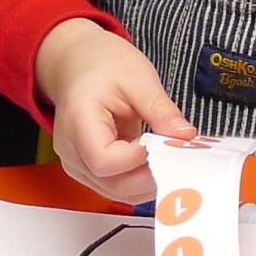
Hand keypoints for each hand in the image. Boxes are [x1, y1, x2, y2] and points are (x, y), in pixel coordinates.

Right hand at [35, 16, 195, 201]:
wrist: (77, 63)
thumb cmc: (101, 64)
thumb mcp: (138, 77)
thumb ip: (161, 110)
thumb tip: (185, 135)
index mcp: (78, 121)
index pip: (104, 160)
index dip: (139, 159)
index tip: (165, 143)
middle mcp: (71, 149)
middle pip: (112, 183)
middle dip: (151, 175)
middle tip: (180, 156)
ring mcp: (77, 163)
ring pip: (116, 191)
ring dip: (148, 181)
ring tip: (170, 156)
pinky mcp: (88, 169)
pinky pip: (116, 186)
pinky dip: (140, 180)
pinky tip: (156, 161)